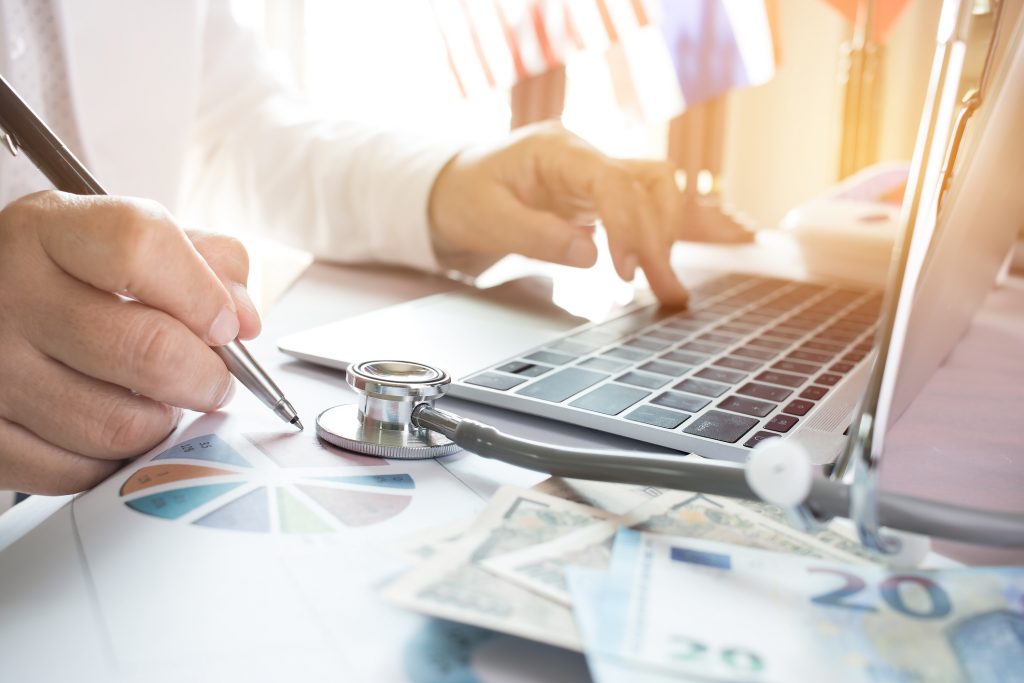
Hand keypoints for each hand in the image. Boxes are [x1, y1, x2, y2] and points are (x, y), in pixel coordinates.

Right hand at [0, 191, 259, 493]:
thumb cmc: (68, 277)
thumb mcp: (124, 239)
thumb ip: (203, 262)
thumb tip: (243, 320)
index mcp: (45, 230)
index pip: (141, 247)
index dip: (204, 293)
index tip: (225, 323)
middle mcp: (7, 295)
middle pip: (149, 351)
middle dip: (207, 377)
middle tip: (213, 380)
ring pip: (120, 426)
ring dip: (162, 423)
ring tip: (157, 401)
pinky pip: (78, 473)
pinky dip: (114, 461)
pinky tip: (112, 427)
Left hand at [428, 121, 688, 304]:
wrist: (451, 189)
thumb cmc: (463, 197)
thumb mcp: (486, 219)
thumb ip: (536, 236)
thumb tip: (591, 255)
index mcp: (556, 150)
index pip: (612, 182)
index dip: (628, 226)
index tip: (626, 272)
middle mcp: (586, 156)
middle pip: (649, 183)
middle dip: (660, 238)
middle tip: (666, 291)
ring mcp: (597, 174)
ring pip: (659, 191)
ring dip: (672, 236)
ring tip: (674, 285)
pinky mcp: (602, 197)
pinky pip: (650, 206)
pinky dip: (675, 229)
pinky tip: (709, 247)